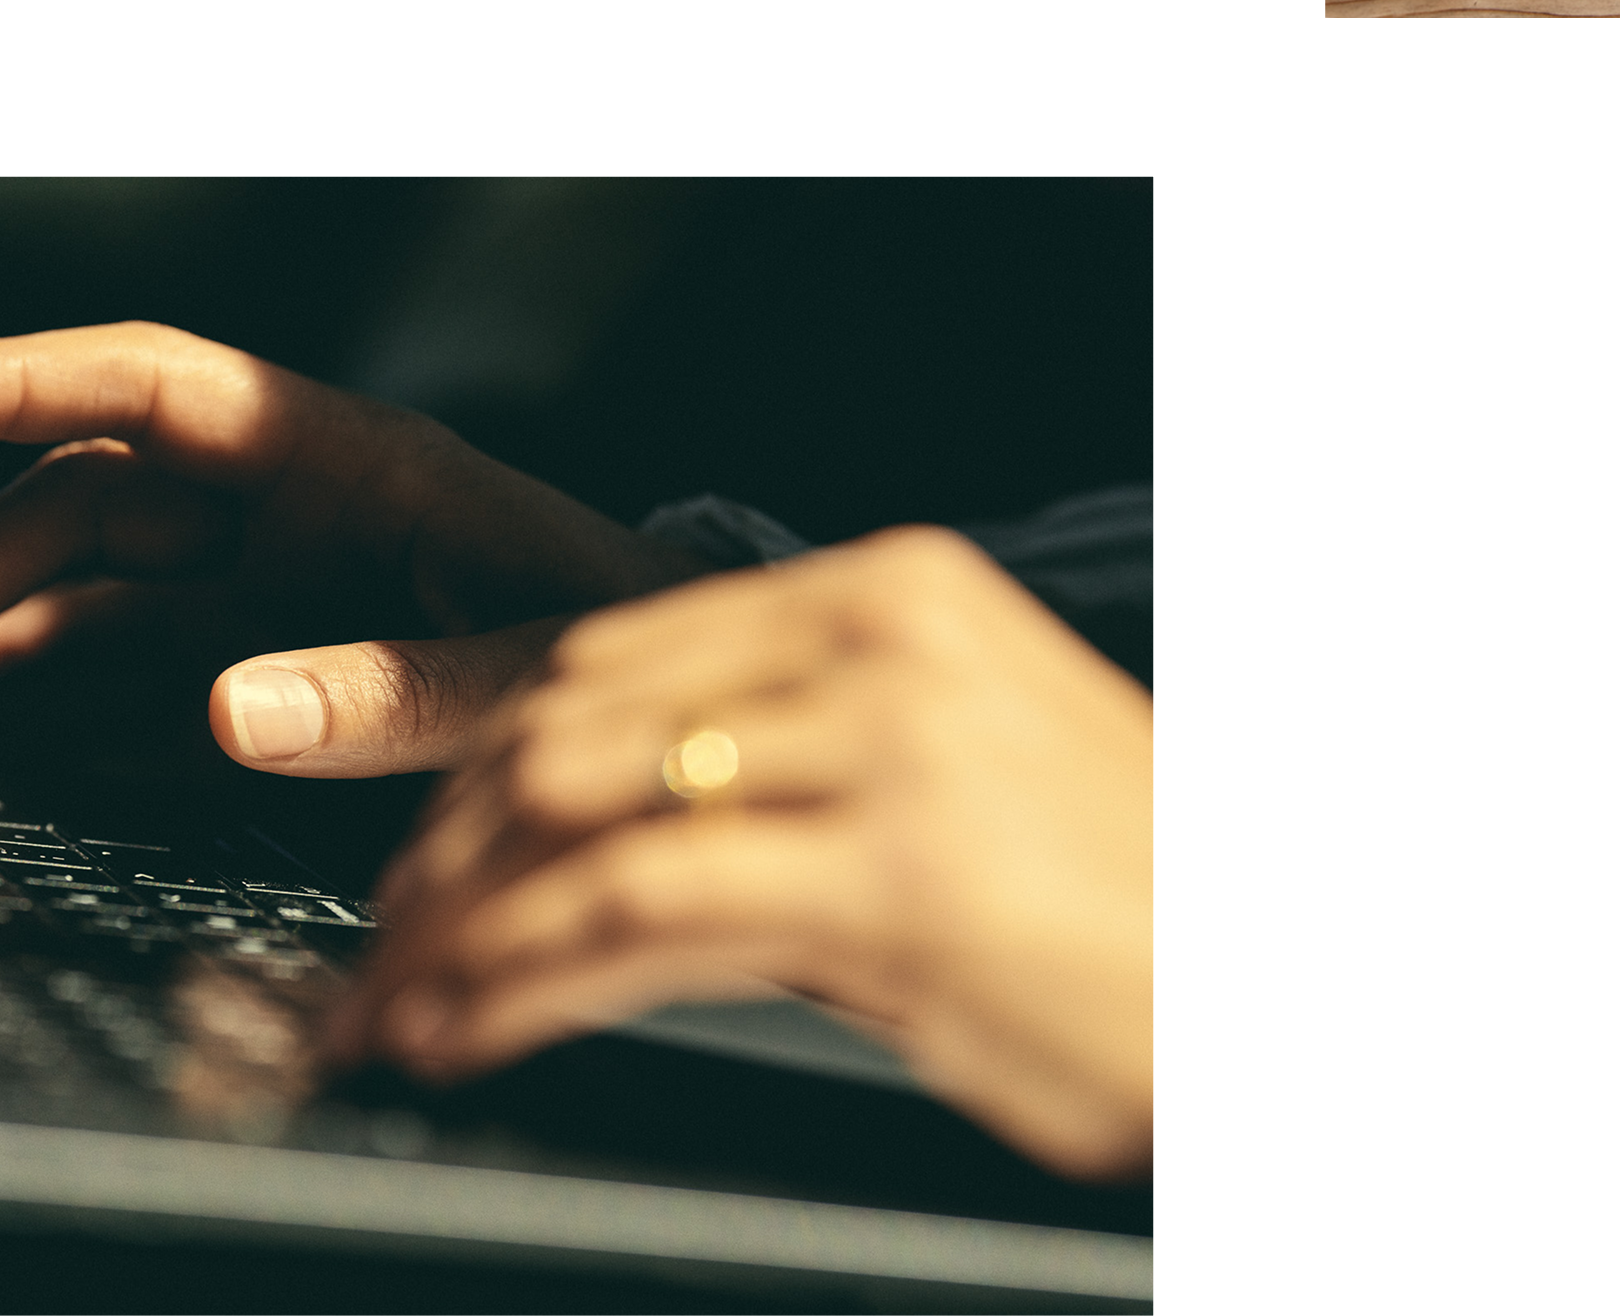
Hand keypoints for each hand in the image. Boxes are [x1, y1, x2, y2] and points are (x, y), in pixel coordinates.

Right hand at [0, 322, 705, 776]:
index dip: (17, 382)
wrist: (699, 702)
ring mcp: (274, 587)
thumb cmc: (630, 642)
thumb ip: (396, 691)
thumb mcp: (536, 664)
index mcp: (354, 462)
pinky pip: (135, 664)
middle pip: (88, 498)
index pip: (159, 389)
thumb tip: (222, 708)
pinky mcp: (273, 666)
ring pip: (89, 580)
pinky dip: (55, 686)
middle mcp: (294, 509)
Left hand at [321, 525, 1156, 1182]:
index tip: (404, 831)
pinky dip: (520, 975)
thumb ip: (794, 776)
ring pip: (578, 803)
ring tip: (401, 1005)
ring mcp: (890, 746)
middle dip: (443, 842)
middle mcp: (885, 637)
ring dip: (459, 919)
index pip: (620, 644)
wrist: (1238, 982)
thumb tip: (602, 842)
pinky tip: (473, 1027)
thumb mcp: (950, 784)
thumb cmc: (1119, 912)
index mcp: (895, 592)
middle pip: (575, 713)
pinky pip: (636, 907)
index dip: (476, 744)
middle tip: (381, 946)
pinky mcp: (890, 873)